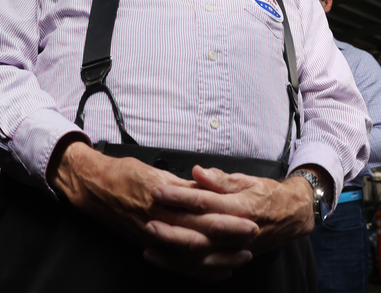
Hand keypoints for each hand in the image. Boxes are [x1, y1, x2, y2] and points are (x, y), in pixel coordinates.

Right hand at [49, 141, 257, 280]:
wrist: (94, 187)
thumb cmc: (123, 173)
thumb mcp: (153, 171)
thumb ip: (181, 185)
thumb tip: (205, 189)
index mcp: (162, 199)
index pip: (201, 211)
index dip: (226, 217)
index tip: (249, 216)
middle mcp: (159, 221)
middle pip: (201, 234)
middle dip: (229, 238)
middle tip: (254, 235)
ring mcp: (154, 238)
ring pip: (191, 255)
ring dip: (218, 258)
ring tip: (241, 257)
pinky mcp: (149, 246)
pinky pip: (178, 265)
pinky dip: (199, 271)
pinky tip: (218, 272)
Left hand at [145, 166, 313, 273]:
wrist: (292, 216)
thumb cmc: (265, 193)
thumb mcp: (246, 179)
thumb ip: (220, 178)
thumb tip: (197, 172)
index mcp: (241, 208)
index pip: (204, 202)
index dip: (179, 197)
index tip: (157, 191)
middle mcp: (239, 232)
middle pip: (201, 234)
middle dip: (172, 230)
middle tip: (148, 222)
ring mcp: (237, 249)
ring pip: (203, 257)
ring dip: (175, 254)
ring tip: (149, 247)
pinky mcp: (233, 258)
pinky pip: (208, 268)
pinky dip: (187, 267)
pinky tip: (165, 262)